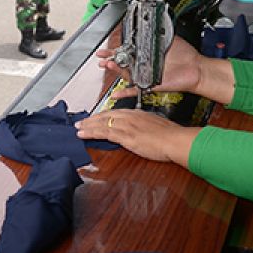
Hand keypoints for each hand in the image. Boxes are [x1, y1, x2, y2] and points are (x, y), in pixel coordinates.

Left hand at [76, 109, 199, 165]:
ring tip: (77, 128)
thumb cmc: (170, 135)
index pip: (116, 112)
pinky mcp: (124, 135)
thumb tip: (141, 132)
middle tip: (81, 122)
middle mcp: (129, 116)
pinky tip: (82, 134)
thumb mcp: (156, 126)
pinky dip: (90, 132)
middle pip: (106, 115)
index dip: (104, 115)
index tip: (96, 118)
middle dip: (92, 119)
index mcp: (137, 113)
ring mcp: (126, 125)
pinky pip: (103, 132)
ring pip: (101, 123)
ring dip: (88, 125)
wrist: (174, 139)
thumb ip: (145, 127)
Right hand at [97, 35, 203, 97]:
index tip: (105, 50)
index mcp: (147, 54)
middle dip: (110, 60)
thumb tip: (147, 26)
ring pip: (127, 74)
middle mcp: (145, 65)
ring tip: (108, 65)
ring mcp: (146, 76)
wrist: (195, 69)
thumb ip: (155, 35)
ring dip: (116, 70)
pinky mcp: (150, 85)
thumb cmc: (184, 55)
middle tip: (101, 59)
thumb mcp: (167, 39)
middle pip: (123, 63)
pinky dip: (125, 93)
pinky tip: (116, 94)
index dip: (115, 51)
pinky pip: (136, 90)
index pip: (127, 51)